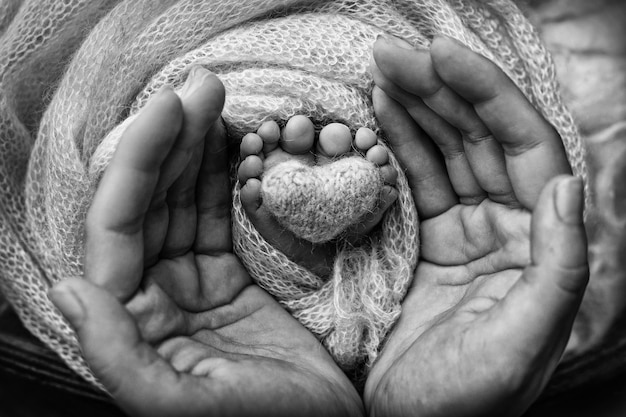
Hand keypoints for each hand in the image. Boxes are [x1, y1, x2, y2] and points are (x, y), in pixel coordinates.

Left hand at [49, 68, 362, 416]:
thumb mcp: (179, 405)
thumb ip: (117, 354)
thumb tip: (71, 288)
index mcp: (130, 322)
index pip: (119, 225)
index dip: (140, 161)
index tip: (170, 108)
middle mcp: (151, 294)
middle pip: (152, 201)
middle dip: (171, 139)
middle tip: (202, 87)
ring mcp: (191, 281)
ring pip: (185, 200)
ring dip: (196, 148)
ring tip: (213, 98)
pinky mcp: (229, 275)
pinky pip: (219, 215)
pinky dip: (225, 176)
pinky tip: (231, 141)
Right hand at [364, 35, 588, 416]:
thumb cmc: (466, 401)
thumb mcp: (520, 346)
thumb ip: (558, 271)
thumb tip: (569, 188)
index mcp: (539, 247)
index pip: (524, 149)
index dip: (487, 97)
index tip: (443, 58)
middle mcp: (506, 229)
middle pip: (479, 139)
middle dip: (439, 90)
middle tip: (391, 54)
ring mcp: (463, 231)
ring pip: (444, 152)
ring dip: (415, 108)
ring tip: (382, 71)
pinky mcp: (424, 240)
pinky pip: (413, 180)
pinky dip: (396, 144)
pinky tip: (379, 113)